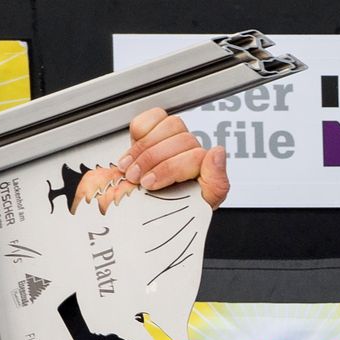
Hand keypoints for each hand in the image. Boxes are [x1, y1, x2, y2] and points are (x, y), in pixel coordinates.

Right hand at [74, 107, 231, 213]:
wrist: (122, 220)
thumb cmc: (156, 220)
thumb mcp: (190, 214)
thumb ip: (215, 184)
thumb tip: (218, 153)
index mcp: (206, 177)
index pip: (200, 155)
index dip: (171, 168)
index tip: (152, 185)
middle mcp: (192, 158)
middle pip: (184, 140)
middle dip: (155, 162)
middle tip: (139, 180)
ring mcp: (171, 144)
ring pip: (171, 126)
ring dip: (145, 149)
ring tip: (132, 170)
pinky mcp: (150, 134)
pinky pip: (152, 118)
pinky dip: (139, 133)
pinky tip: (132, 154)